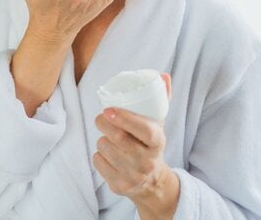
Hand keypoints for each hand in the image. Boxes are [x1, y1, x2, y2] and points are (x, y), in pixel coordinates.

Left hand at [93, 74, 179, 216]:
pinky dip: (99, 155)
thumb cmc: (149, 144)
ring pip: (104, 147)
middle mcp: (147, 162)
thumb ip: (160, 99)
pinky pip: (98, 162)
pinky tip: (108, 155)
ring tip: (110, 138)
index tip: (109, 109)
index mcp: (158, 143)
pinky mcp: (119, 186)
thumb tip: (163, 75)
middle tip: (102, 117)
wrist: (152, 183)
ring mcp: (133, 176)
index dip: (125, 119)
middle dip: (104, 123)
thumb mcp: (157, 124)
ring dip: (102, 139)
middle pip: (118, 138)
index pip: (144, 130)